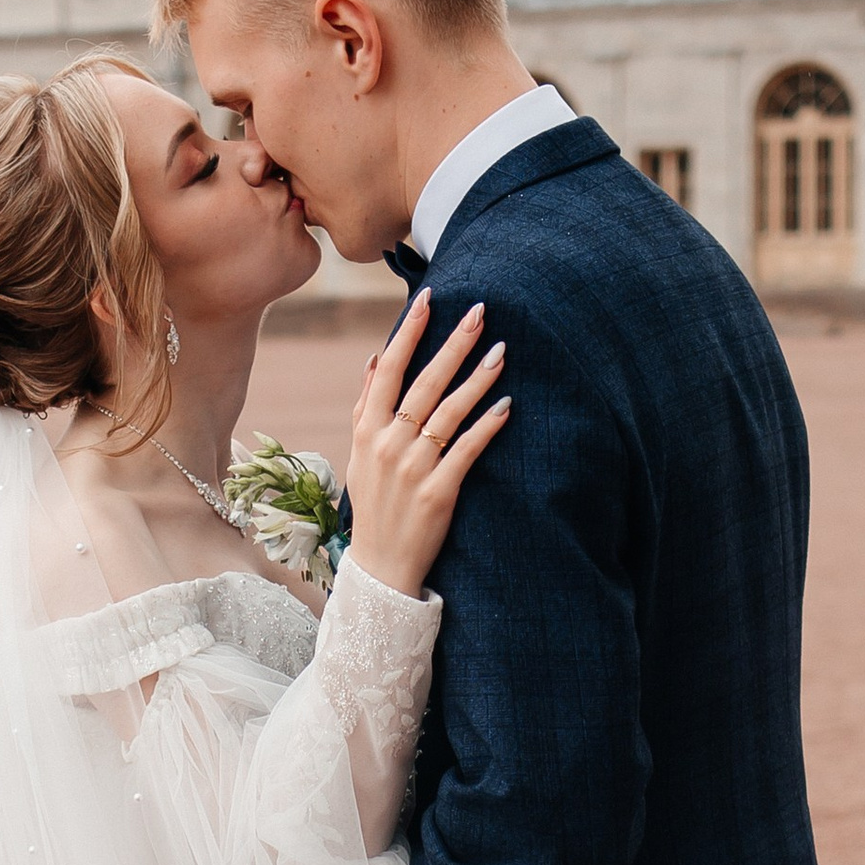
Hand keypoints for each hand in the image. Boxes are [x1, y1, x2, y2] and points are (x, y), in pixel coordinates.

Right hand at [342, 291, 509, 597]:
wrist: (381, 565)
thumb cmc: (374, 505)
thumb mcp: (358, 454)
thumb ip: (366, 406)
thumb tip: (376, 359)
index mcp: (367, 430)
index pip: (389, 370)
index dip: (409, 332)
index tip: (430, 299)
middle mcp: (387, 444)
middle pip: (425, 383)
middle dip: (453, 344)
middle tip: (480, 311)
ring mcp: (412, 468)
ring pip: (449, 412)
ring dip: (477, 378)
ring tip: (502, 351)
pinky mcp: (438, 492)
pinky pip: (466, 450)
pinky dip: (487, 426)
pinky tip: (506, 405)